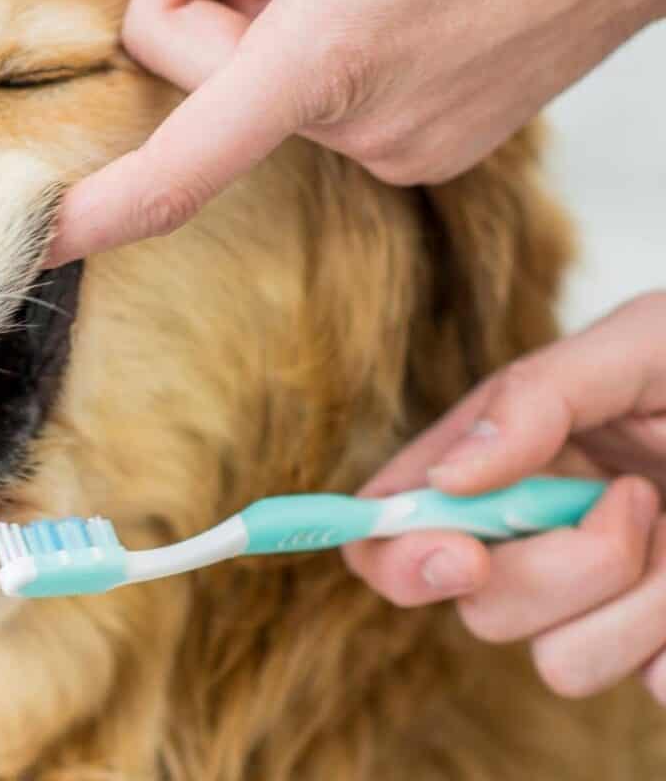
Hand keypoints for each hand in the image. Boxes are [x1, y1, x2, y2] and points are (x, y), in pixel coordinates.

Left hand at [48, 0, 665, 265]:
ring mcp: (392, 145)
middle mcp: (356, 123)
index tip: (35, 242)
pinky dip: (323, 26)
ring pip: (264, 72)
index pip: (182, 165)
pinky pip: (316, 88)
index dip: (98, 212)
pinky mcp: (418, 144)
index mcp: (332, 54)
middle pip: (206, 67)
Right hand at [342, 292, 665, 701]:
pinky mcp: (652, 645)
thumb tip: (447, 478)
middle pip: (476, 605)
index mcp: (495, 460)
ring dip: (638, 604)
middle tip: (636, 498)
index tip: (461, 554)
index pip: (391, 522)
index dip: (393, 552)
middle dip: (563, 565)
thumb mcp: (635, 345)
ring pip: (557, 662)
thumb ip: (533, 395)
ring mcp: (592, 598)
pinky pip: (647, 685)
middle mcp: (527, 535)